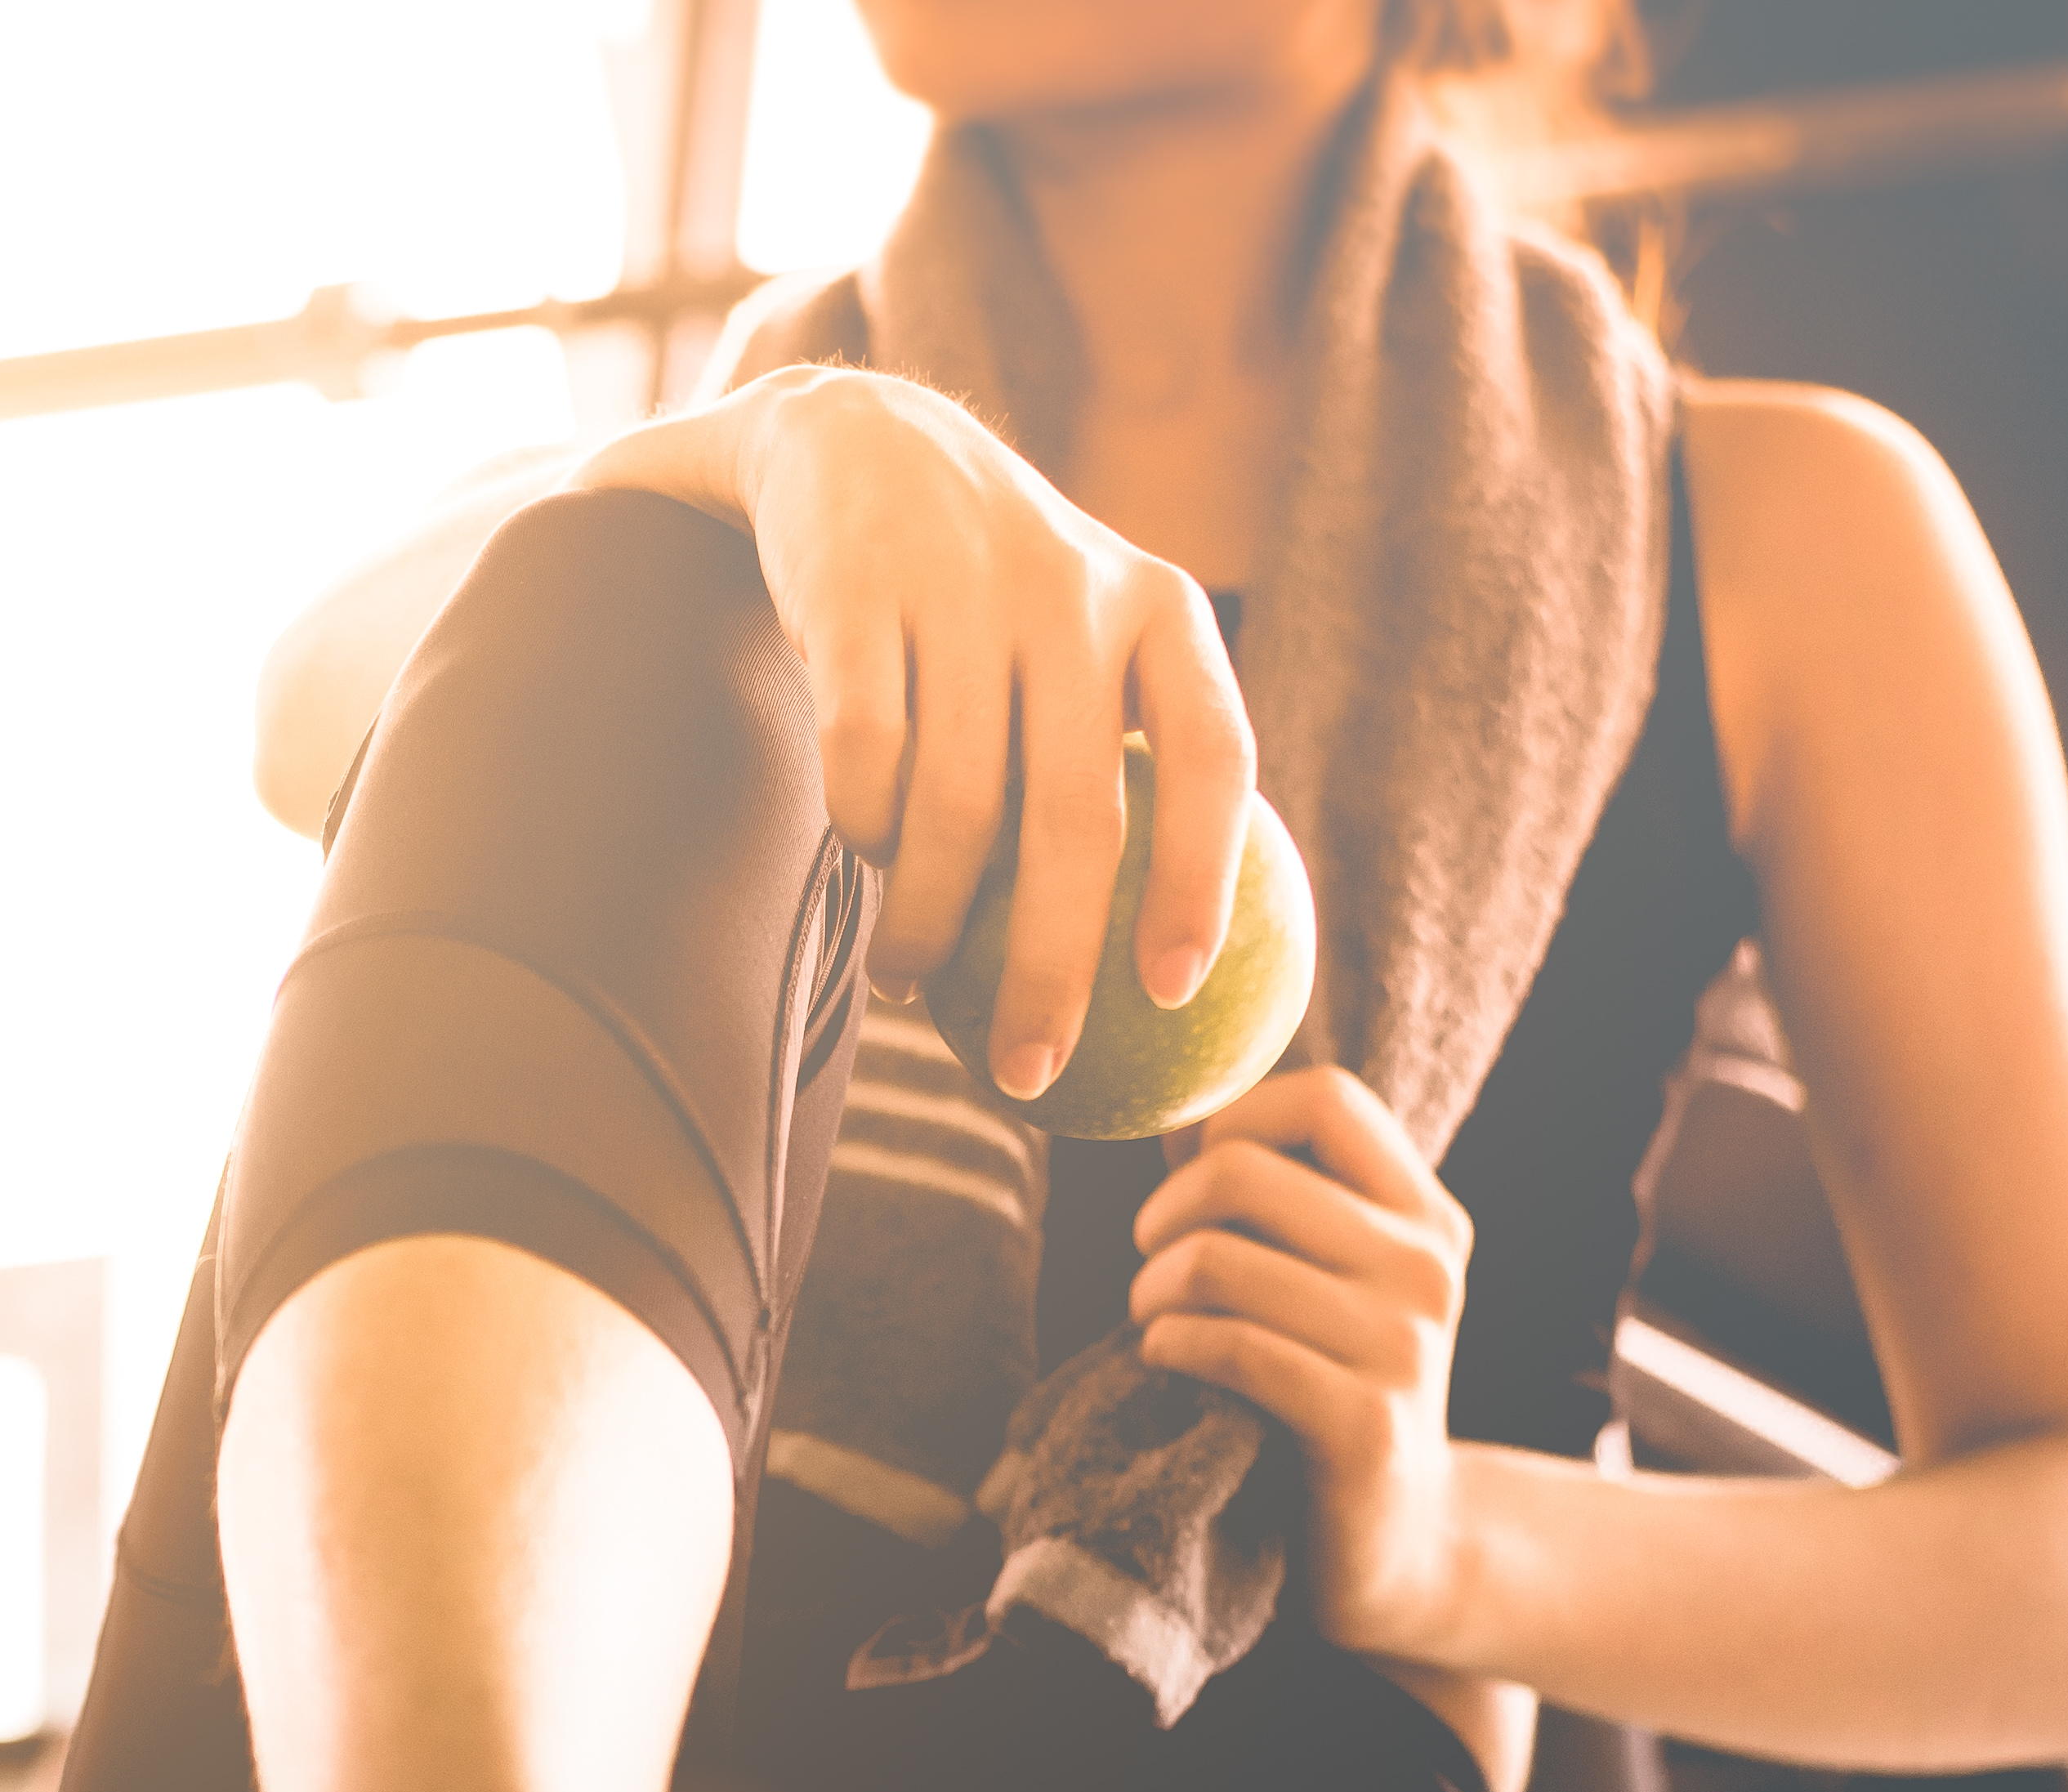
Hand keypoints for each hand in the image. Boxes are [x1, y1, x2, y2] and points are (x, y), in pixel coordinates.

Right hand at [569, 367, 1254, 1099]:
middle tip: (1030, 1075)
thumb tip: (1169, 972)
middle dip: (1052, 971)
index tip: (1172, 995)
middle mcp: (1076, 592)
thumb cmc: (992, 596)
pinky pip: (864, 761)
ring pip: (955, 810)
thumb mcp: (1090, 634)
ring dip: (931, 927)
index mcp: (1159, 609)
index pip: (1212, 757)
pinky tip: (863, 862)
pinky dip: (862, 832)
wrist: (855, 440)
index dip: (1200, 883)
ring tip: (915, 982)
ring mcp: (964, 588)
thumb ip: (1131, 756)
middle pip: (1074, 820)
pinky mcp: (857, 594)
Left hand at [1128, 1068, 1474, 1661]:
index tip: (1192, 1183)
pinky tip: (1167, 1361)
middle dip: (1162, 1217)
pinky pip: (1227, 1346)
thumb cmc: (1331, 1393)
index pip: (1323, 1099)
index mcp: (1425, 1216)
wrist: (1401, 1545)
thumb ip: (1276, 1199)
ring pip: (1217, 1260)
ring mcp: (1403, 1346)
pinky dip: (1169, 1345)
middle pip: (1243, 1171)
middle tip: (1152, 1267)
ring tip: (1155, 1322)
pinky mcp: (1362, 1424)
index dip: (1230, 1120)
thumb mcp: (1329, 1282)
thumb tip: (1180, 1114)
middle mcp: (1426, 1268)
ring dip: (1152, 1292)